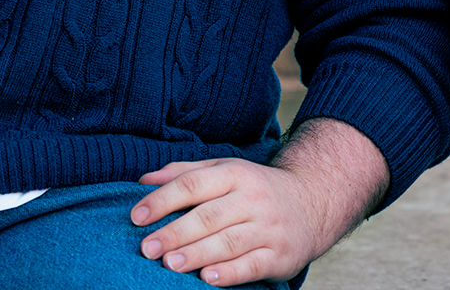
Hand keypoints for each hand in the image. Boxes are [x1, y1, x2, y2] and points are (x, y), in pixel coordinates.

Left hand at [133, 117, 385, 284]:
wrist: (313, 202)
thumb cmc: (255, 188)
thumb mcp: (225, 170)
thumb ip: (185, 174)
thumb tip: (143, 180)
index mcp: (235, 174)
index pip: (194, 184)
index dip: (163, 200)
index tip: (136, 216)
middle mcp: (252, 199)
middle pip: (209, 216)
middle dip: (175, 232)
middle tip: (147, 247)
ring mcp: (267, 227)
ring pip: (228, 241)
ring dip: (197, 253)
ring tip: (169, 264)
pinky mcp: (279, 255)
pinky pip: (252, 264)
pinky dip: (230, 273)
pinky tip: (208, 277)